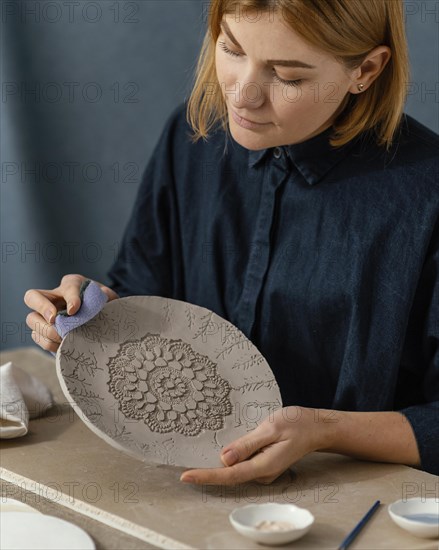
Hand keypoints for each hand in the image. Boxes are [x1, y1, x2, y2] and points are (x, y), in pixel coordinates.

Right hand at [24, 274, 118, 352]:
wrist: (100, 319)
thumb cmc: (103, 306)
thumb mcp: (108, 298)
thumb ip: (107, 296)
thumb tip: (103, 296)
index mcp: (72, 285)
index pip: (68, 287)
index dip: (70, 298)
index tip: (74, 310)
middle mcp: (54, 297)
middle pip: (32, 297)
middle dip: (42, 308)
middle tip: (55, 320)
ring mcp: (46, 315)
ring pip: (31, 319)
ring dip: (45, 330)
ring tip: (62, 338)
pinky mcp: (45, 331)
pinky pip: (37, 336)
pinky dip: (47, 343)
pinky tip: (62, 346)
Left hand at [180, 406, 330, 484]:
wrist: (315, 427)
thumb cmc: (296, 424)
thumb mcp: (270, 428)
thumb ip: (247, 444)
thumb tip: (224, 458)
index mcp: (264, 465)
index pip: (229, 475)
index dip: (206, 476)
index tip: (185, 476)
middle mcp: (262, 473)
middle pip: (229, 474)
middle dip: (208, 469)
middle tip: (186, 462)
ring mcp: (263, 470)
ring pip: (235, 467)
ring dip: (221, 460)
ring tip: (206, 449)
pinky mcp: (263, 464)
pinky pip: (242, 462)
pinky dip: (232, 455)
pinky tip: (228, 445)